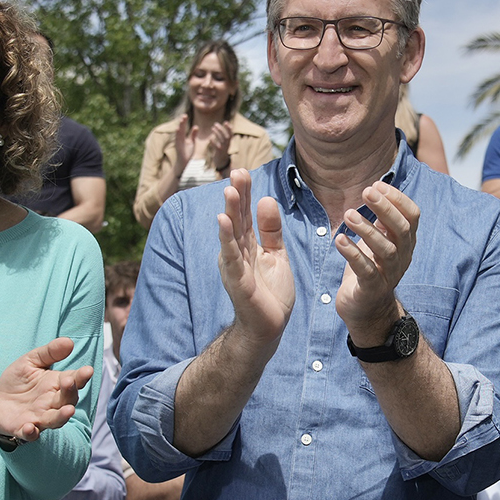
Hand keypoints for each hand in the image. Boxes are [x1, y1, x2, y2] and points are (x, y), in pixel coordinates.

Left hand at [0, 336, 95, 442]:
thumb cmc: (18, 381)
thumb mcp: (31, 361)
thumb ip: (49, 353)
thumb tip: (69, 341)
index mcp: (56, 385)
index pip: (74, 381)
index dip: (81, 377)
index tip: (87, 370)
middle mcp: (52, 403)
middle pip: (67, 400)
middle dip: (70, 392)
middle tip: (69, 382)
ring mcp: (39, 418)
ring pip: (55, 420)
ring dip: (62, 417)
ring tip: (68, 411)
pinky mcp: (23, 429)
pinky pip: (30, 434)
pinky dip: (31, 433)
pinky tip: (30, 427)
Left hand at [200, 119, 231, 169]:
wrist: (221, 162)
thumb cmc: (221, 151)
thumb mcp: (224, 144)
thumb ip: (223, 137)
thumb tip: (221, 128)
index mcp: (229, 142)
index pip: (231, 134)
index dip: (229, 128)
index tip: (226, 122)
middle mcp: (227, 145)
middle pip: (226, 136)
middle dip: (221, 129)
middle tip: (215, 124)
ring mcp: (223, 149)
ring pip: (222, 140)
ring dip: (217, 133)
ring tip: (212, 128)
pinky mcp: (219, 152)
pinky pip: (216, 146)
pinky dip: (213, 142)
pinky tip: (210, 138)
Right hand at [215, 167, 295, 342]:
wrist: (268, 328)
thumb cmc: (271, 293)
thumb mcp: (276, 255)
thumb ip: (270, 230)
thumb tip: (266, 199)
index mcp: (246, 245)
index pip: (244, 214)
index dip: (244, 193)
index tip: (243, 171)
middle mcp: (236, 252)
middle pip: (236, 219)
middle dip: (237, 196)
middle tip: (237, 171)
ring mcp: (234, 266)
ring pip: (232, 234)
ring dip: (229, 212)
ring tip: (229, 190)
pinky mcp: (237, 281)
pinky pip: (231, 257)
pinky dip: (227, 239)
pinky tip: (223, 222)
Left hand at [334, 182, 420, 344]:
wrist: (366, 309)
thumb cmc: (370, 269)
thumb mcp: (378, 241)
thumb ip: (382, 220)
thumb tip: (377, 189)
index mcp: (405, 243)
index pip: (412, 216)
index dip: (398, 198)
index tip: (377, 184)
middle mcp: (402, 257)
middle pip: (402, 230)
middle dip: (385, 208)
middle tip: (366, 192)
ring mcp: (389, 274)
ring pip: (386, 250)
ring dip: (367, 230)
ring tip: (348, 215)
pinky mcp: (372, 289)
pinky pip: (366, 270)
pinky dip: (353, 254)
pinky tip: (339, 240)